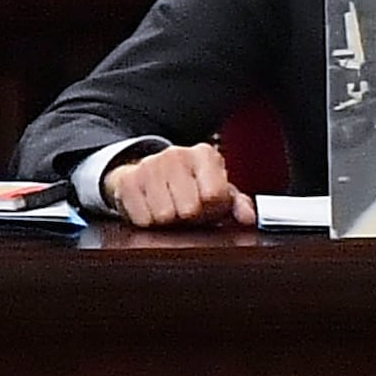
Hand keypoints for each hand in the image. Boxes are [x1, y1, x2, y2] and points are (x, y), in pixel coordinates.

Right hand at [102, 141, 251, 230]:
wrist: (148, 175)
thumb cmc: (190, 187)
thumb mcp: (218, 191)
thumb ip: (238, 205)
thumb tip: (249, 218)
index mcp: (205, 154)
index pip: (214, 196)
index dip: (213, 209)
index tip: (208, 204)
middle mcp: (176, 154)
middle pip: (189, 209)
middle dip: (190, 216)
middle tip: (186, 209)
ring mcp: (149, 165)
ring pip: (165, 216)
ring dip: (169, 220)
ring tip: (171, 208)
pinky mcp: (126, 181)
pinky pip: (143, 219)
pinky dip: (148, 221)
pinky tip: (152, 208)